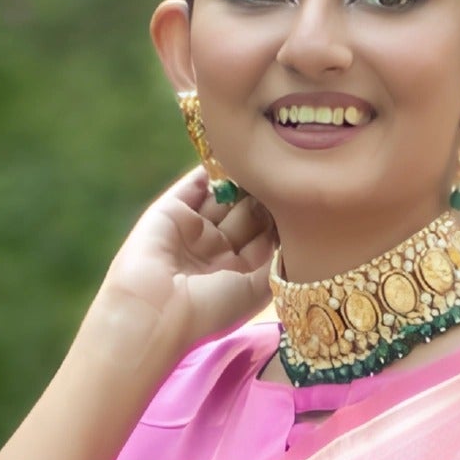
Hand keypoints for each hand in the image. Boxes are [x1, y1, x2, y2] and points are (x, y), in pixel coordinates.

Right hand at [85, 168, 278, 381]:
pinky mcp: (171, 211)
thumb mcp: (256, 289)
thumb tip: (296, 228)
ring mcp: (194, 230)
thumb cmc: (211, 308)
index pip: (266, 239)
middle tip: (286, 172)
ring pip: (223, 197)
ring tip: (265, 156)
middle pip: (248, 214)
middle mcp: (216, 251)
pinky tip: (233, 149)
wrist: (154, 310)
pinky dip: (212, 168)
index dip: (284, 220)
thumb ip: (277, 258)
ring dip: (242, 178)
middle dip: (266, 195)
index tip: (305, 199)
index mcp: (237, 275)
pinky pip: (195, 184)